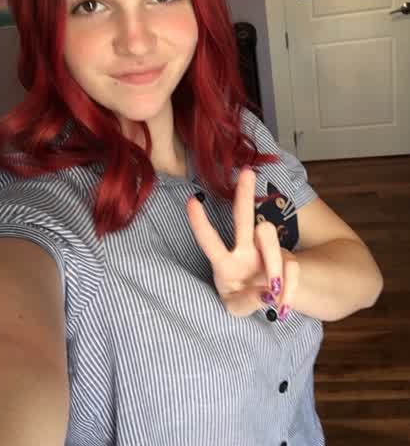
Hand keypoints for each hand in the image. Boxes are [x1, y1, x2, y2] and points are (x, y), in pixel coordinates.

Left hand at [186, 167, 299, 317]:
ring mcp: (265, 250)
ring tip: (273, 294)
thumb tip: (265, 292)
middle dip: (244, 195)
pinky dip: (291, 289)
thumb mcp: (236, 310)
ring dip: (273, 264)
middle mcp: (243, 250)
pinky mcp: (287, 257)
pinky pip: (293, 266)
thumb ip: (246, 302)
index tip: (190, 200)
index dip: (200, 223)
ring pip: (268, 235)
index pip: (210, 242)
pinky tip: (283, 305)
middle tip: (246, 172)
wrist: (269, 303)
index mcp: (224, 263)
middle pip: (242, 218)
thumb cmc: (242, 300)